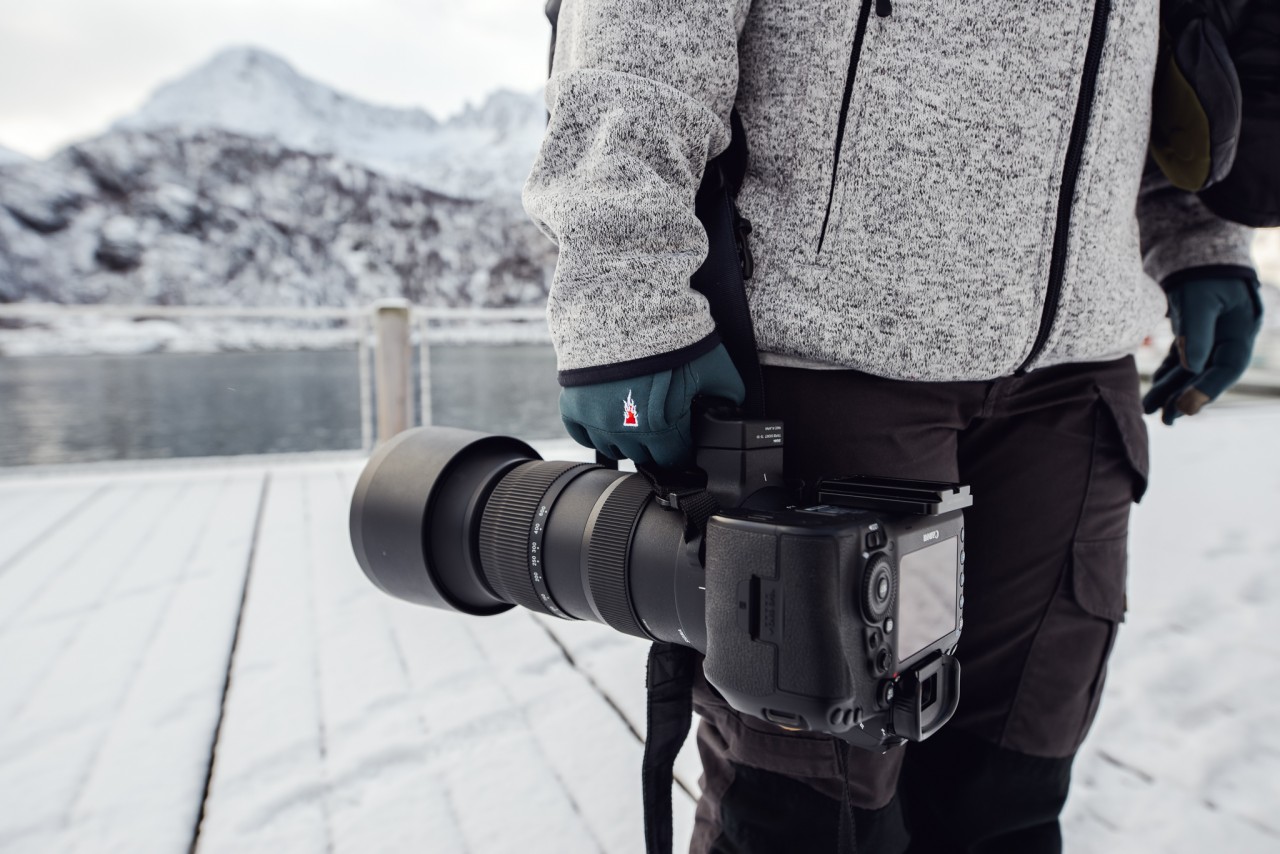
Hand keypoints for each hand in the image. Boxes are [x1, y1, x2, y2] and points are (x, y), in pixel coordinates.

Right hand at [559, 343, 745, 468]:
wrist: (622, 306)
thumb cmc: (667, 334)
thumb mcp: (714, 365)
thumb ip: (728, 394)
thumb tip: (734, 408)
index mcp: (661, 429)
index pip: (674, 459)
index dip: (682, 450)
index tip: (683, 438)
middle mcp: (626, 433)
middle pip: (643, 456)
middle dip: (655, 444)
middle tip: (661, 421)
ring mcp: (595, 421)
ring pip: (613, 449)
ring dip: (626, 439)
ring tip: (635, 414)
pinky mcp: (572, 406)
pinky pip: (581, 435)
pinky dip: (593, 430)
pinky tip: (607, 416)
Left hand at [1142, 276, 1262, 424]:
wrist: (1195, 251)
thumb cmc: (1202, 273)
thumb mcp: (1199, 298)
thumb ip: (1196, 332)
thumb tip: (1192, 367)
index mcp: (1241, 329)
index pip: (1228, 366)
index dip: (1208, 388)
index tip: (1186, 405)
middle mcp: (1229, 338)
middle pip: (1209, 374)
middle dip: (1186, 396)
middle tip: (1167, 418)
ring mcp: (1212, 338)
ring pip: (1192, 371)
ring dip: (1172, 391)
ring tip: (1150, 410)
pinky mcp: (1194, 335)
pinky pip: (1182, 362)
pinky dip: (1168, 376)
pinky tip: (1154, 391)